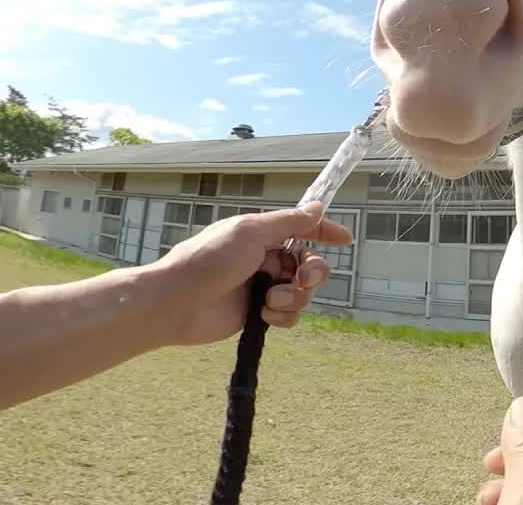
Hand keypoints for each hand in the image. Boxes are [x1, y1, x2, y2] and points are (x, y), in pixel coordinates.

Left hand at [151, 201, 352, 345]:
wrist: (176, 303)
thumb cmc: (208, 260)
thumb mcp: (251, 232)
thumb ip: (288, 222)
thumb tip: (317, 207)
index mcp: (262, 236)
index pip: (302, 229)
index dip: (325, 232)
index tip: (345, 240)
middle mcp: (264, 260)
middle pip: (309, 264)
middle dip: (312, 271)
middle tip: (302, 277)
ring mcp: (261, 288)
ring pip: (301, 293)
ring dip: (293, 296)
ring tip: (270, 299)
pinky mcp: (257, 315)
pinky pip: (288, 315)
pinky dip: (282, 315)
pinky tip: (264, 314)